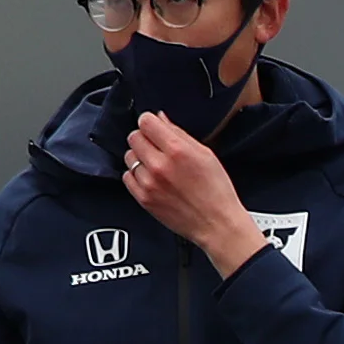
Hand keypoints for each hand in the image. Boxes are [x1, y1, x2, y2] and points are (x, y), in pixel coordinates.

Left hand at [123, 110, 264, 276]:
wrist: (216, 224)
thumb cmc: (216, 191)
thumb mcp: (206, 155)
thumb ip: (180, 134)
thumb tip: (160, 119)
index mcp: (177, 150)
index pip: (146, 122)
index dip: (150, 122)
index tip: (155, 127)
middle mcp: (159, 165)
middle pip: (134, 137)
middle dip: (145, 138)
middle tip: (157, 147)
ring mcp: (149, 183)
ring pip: (129, 156)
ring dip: (140, 157)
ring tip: (157, 166)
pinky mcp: (143, 198)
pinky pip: (127, 176)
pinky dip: (137, 175)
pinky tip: (152, 179)